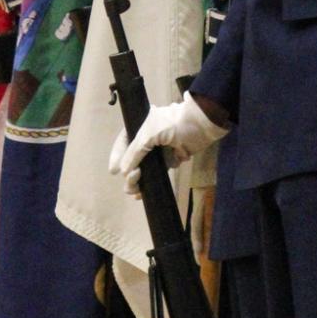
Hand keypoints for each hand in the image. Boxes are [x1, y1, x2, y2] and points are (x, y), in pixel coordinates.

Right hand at [109, 92, 228, 189]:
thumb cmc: (175, 123)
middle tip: (135, 178)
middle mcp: (147, 139)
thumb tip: (123, 171)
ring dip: (137, 181)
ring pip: (142, 169)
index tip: (114, 171)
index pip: (123, 142)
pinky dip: (149, 184)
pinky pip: (155, 174)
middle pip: (131, 159)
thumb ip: (135, 152)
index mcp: (139, 127)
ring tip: (138, 190)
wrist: (202, 124)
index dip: (117, 155)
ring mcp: (158, 151)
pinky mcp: (169, 161)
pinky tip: (143, 194)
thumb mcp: (150, 133)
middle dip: (128, 172)